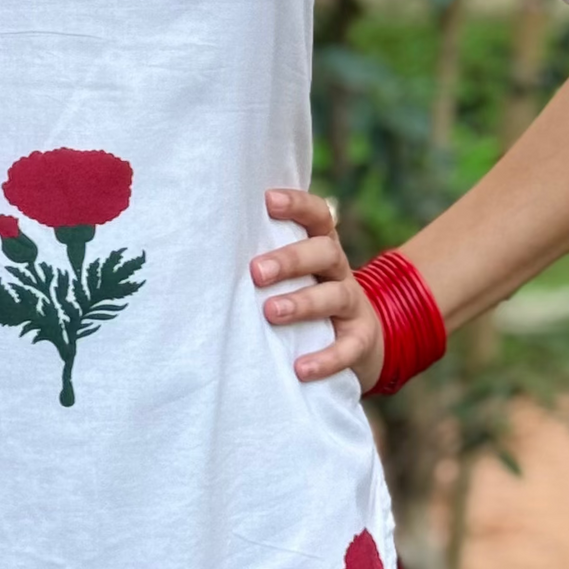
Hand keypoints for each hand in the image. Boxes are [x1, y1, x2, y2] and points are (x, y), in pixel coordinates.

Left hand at [250, 187, 383, 390]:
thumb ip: (265, 257)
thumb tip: (207, 247)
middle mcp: (339, 270)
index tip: (268, 200)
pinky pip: (349, 347)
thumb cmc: (306, 294)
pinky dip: (326, 358)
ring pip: (335, 295)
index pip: (317, 215)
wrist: (360, 340)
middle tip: (256, 272)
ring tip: (271, 312)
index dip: (297, 204)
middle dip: (290, 259)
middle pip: (325, 252)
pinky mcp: (361, 339)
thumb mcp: (295, 272)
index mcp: (321, 246)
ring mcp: (353, 304)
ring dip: (303, 303)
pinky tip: (301, 368)